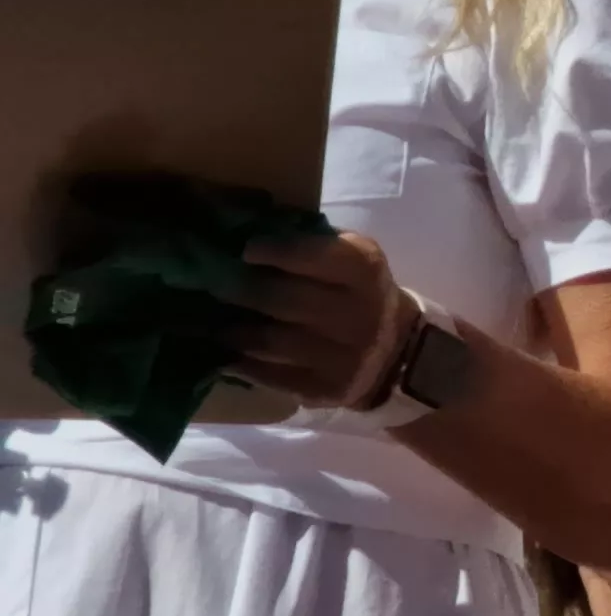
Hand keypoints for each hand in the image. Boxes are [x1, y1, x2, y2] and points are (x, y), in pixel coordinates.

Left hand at [225, 229, 410, 408]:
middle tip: (209, 284)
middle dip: (238, 290)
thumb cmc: (358, 292)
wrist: (396, 352)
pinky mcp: (328, 389)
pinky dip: (243, 363)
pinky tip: (228, 354)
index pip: (313, 256)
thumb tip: (245, 227)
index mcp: (364, 271)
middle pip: (282, 299)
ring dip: (233, 330)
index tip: (245, 250)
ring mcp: (344, 357)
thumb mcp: (352, 256)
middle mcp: (358, 314)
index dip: (274, 252)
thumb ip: (309, 241)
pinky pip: (272, 375)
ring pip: (270, 340)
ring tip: (213, 321)